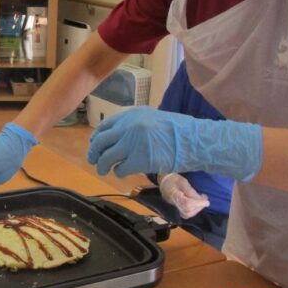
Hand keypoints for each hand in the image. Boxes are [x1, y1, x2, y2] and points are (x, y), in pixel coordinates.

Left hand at [87, 107, 261, 181]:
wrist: (194, 140)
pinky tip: (122, 172)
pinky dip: (118, 172)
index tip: (95, 145)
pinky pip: (120, 169)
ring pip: (106, 157)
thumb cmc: (178, 131)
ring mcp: (131, 143)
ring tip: (103, 170)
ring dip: (102, 165)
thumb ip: (134, 124)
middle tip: (93, 160)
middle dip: (93, 152)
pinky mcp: (138, 160)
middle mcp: (128, 127)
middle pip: (100, 141)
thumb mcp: (152, 118)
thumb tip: (117, 136)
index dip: (96, 138)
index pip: (104, 126)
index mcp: (130, 115)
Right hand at [159, 173, 209, 218]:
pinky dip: (193, 211)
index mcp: (174, 196)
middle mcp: (173, 204)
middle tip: (205, 199)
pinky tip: (196, 205)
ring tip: (202, 201)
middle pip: (188, 211)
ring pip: (187, 214)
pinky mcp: (176, 209)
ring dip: (197, 209)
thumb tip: (201, 199)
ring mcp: (174, 208)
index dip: (198, 203)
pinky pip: (186, 214)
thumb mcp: (182, 181)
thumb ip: (191, 191)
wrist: (164, 182)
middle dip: (199, 207)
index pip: (187, 203)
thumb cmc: (173, 179)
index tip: (207, 201)